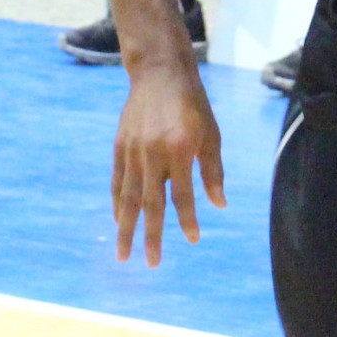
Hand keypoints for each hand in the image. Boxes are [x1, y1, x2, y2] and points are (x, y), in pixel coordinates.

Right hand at [112, 59, 224, 266]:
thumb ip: (212, 170)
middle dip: (151, 236)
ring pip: (128, 197)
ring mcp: (132, 151)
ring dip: (126, 228)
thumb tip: (219, 205)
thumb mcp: (210, 134)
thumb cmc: (193, 105)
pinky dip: (117, 202)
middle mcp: (152, 153)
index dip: (188, 219)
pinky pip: (117, 181)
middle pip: (151, 203)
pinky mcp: (120, 146)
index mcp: (179, 150)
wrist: (159, 73)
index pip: (182, 194)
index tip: (193, 239)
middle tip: (152, 264)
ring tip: (124, 253)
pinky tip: (119, 220)